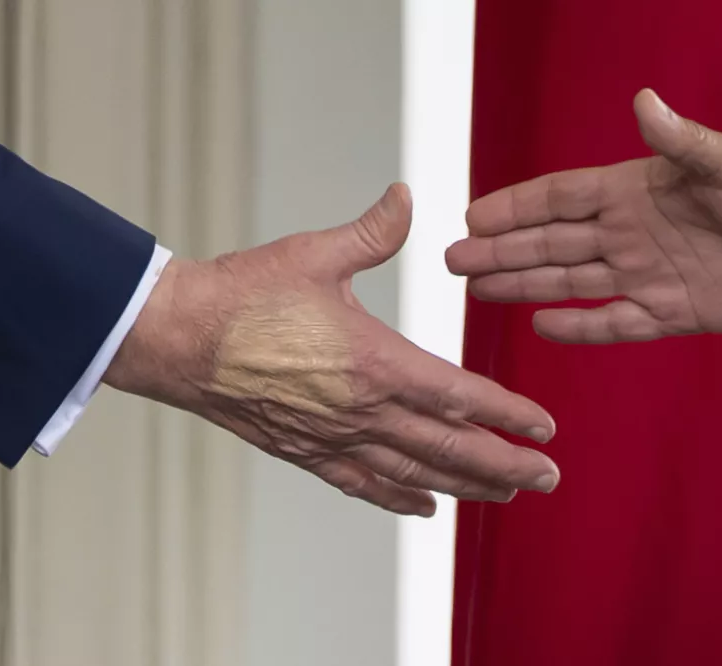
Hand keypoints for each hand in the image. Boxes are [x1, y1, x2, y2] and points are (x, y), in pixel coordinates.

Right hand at [104, 184, 558, 516]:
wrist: (177, 338)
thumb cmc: (243, 296)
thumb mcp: (316, 254)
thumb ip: (374, 232)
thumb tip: (406, 198)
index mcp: (374, 361)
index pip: (460, 396)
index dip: (508, 414)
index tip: (543, 429)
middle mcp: (362, 409)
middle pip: (449, 448)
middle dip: (504, 465)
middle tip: (545, 477)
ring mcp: (334, 437)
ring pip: (414, 473)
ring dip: (465, 487)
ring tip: (504, 496)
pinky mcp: (305, 451)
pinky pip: (362, 484)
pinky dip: (398, 498)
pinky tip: (424, 507)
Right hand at [446, 89, 721, 343]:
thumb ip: (681, 141)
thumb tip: (644, 103)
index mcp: (633, 192)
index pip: (560, 199)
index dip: (515, 206)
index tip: (472, 214)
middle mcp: (629, 234)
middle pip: (551, 243)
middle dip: (501, 250)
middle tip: (454, 259)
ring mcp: (644, 275)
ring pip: (569, 280)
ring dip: (523, 283)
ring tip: (479, 287)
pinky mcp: (667, 313)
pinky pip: (612, 321)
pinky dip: (578, 326)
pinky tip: (541, 322)